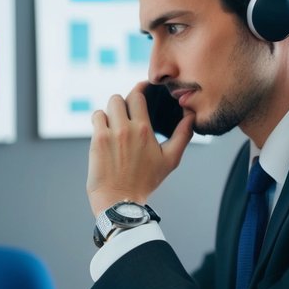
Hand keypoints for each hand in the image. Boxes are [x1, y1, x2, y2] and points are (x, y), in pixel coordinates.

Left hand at [87, 81, 193, 216]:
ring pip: (107, 106)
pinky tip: (105, 131)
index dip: (139, 89)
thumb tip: (191, 116)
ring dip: (111, 111)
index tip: (141, 89)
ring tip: (115, 124)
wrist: (121, 200)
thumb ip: (183, 135)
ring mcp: (110, 133)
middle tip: (126, 113)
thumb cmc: (145, 181)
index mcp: (145, 130)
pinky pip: (96, 117)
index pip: (138, 95)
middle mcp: (127, 128)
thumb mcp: (170, 159)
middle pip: (120, 98)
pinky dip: (100, 120)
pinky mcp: (97, 140)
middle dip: (123, 103)